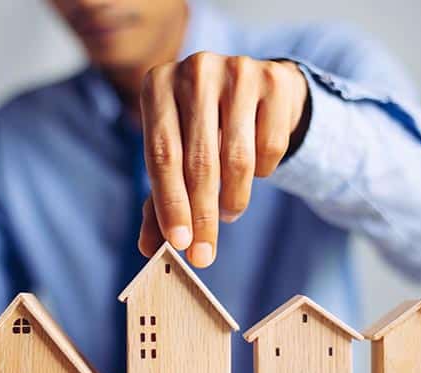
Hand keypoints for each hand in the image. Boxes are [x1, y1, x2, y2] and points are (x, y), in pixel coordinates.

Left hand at [138, 52, 308, 266]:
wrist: (253, 89)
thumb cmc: (202, 128)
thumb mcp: (175, 155)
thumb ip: (159, 200)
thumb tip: (147, 247)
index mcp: (157, 84)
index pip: (162, 155)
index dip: (171, 204)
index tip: (179, 245)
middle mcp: (195, 70)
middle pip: (199, 161)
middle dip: (202, 217)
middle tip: (204, 255)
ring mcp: (237, 70)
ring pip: (238, 158)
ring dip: (233, 200)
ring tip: (229, 213)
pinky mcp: (273, 79)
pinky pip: (270, 146)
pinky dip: (263, 172)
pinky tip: (253, 171)